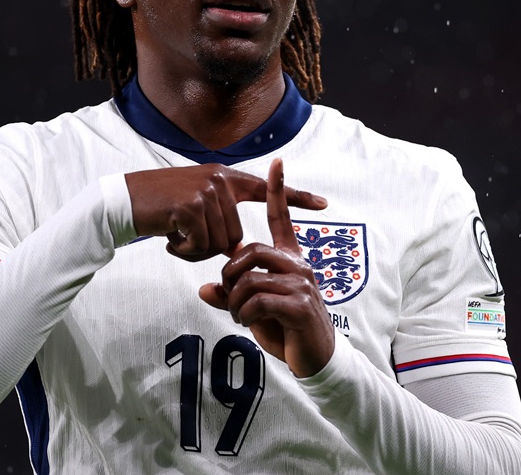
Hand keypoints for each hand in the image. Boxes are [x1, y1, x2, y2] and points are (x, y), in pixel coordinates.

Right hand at [125, 163, 326, 261]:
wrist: (124, 200)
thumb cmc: (158, 207)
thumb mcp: (193, 204)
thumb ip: (219, 217)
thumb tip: (237, 248)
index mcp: (224, 177)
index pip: (265, 189)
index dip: (295, 197)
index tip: (324, 204)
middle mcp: (219, 180)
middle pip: (235, 236)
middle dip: (210, 247)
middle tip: (184, 237)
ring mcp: (206, 191)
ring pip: (220, 244)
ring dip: (195, 250)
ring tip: (175, 234)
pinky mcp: (191, 206)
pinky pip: (201, 247)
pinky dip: (184, 251)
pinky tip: (169, 236)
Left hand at [198, 158, 334, 376]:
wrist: (315, 359)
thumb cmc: (286, 331)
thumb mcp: (253, 310)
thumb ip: (231, 296)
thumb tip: (204, 288)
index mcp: (289, 260)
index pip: (281, 218)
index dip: (278, 190)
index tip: (277, 161)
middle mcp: (298, 265)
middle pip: (250, 250)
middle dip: (229, 273)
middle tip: (229, 295)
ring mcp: (302, 284)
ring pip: (250, 278)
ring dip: (235, 300)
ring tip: (239, 315)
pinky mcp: (300, 305)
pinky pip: (258, 300)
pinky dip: (244, 313)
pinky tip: (249, 323)